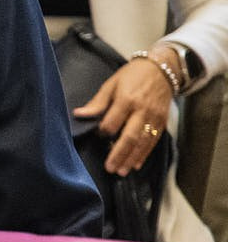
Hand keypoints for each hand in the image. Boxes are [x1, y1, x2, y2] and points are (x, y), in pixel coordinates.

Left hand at [75, 55, 175, 176]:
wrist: (162, 70)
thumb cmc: (132, 75)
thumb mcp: (111, 84)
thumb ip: (97, 102)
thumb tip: (79, 115)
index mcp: (127, 99)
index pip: (113, 121)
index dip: (104, 131)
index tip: (97, 137)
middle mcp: (142, 110)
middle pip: (130, 136)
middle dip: (119, 153)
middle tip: (109, 168)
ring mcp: (154, 118)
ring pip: (143, 142)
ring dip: (131, 158)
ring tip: (121, 171)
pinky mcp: (162, 122)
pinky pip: (153, 141)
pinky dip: (144, 154)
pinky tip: (136, 164)